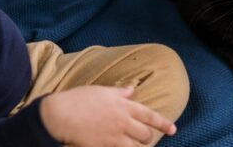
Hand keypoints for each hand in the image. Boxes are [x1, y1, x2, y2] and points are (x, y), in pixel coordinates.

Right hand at [40, 86, 176, 146]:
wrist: (59, 115)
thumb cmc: (78, 99)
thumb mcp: (101, 91)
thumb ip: (119, 92)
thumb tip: (131, 90)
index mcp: (124, 106)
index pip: (150, 116)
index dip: (164, 124)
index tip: (173, 129)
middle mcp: (122, 122)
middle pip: (145, 135)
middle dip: (147, 138)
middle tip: (144, 138)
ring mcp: (113, 137)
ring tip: (132, 145)